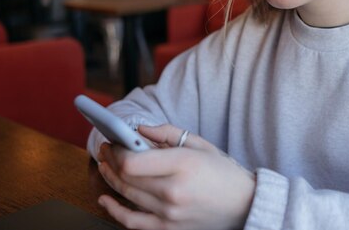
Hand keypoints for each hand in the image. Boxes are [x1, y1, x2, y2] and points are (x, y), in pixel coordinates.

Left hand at [97, 124, 255, 229]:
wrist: (244, 204)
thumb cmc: (222, 172)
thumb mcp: (199, 144)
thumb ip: (167, 133)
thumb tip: (139, 129)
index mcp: (183, 164)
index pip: (133, 161)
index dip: (117, 151)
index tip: (114, 142)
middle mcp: (173, 191)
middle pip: (126, 177)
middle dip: (111, 161)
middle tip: (106, 149)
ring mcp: (170, 213)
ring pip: (126, 196)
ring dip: (110, 179)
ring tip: (104, 166)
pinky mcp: (168, 228)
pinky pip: (132, 222)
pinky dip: (115, 211)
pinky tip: (104, 199)